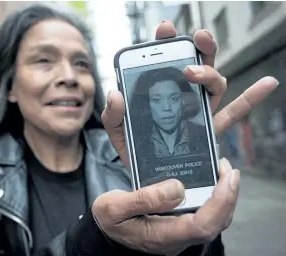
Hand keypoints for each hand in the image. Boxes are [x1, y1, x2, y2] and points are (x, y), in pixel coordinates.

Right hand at [92, 158, 239, 254]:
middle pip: (215, 224)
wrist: (107, 230)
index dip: (220, 202)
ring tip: (223, 172)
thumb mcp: (115, 206)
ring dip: (224, 197)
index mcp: (161, 235)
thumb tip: (179, 188)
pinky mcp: (179, 225)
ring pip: (213, 221)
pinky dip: (214, 198)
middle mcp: (176, 238)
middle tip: (228, 169)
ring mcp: (179, 234)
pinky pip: (204, 215)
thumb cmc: (110, 219)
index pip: (202, 225)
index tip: (227, 177)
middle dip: (229, 196)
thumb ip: (144, 199)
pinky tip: (211, 182)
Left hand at [102, 20, 277, 166]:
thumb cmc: (134, 148)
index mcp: (163, 91)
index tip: (165, 30)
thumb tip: (116, 94)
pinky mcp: (210, 130)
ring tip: (194, 74)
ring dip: (210, 72)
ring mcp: (200, 111)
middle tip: (194, 38)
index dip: (168, 42)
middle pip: (198, 65)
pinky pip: (235, 113)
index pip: (167, 61)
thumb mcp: (118, 130)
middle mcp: (184, 96)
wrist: (147, 176)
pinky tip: (268, 82)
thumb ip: (113, 114)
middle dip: (198, 47)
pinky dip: (252, 97)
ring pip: (215, 84)